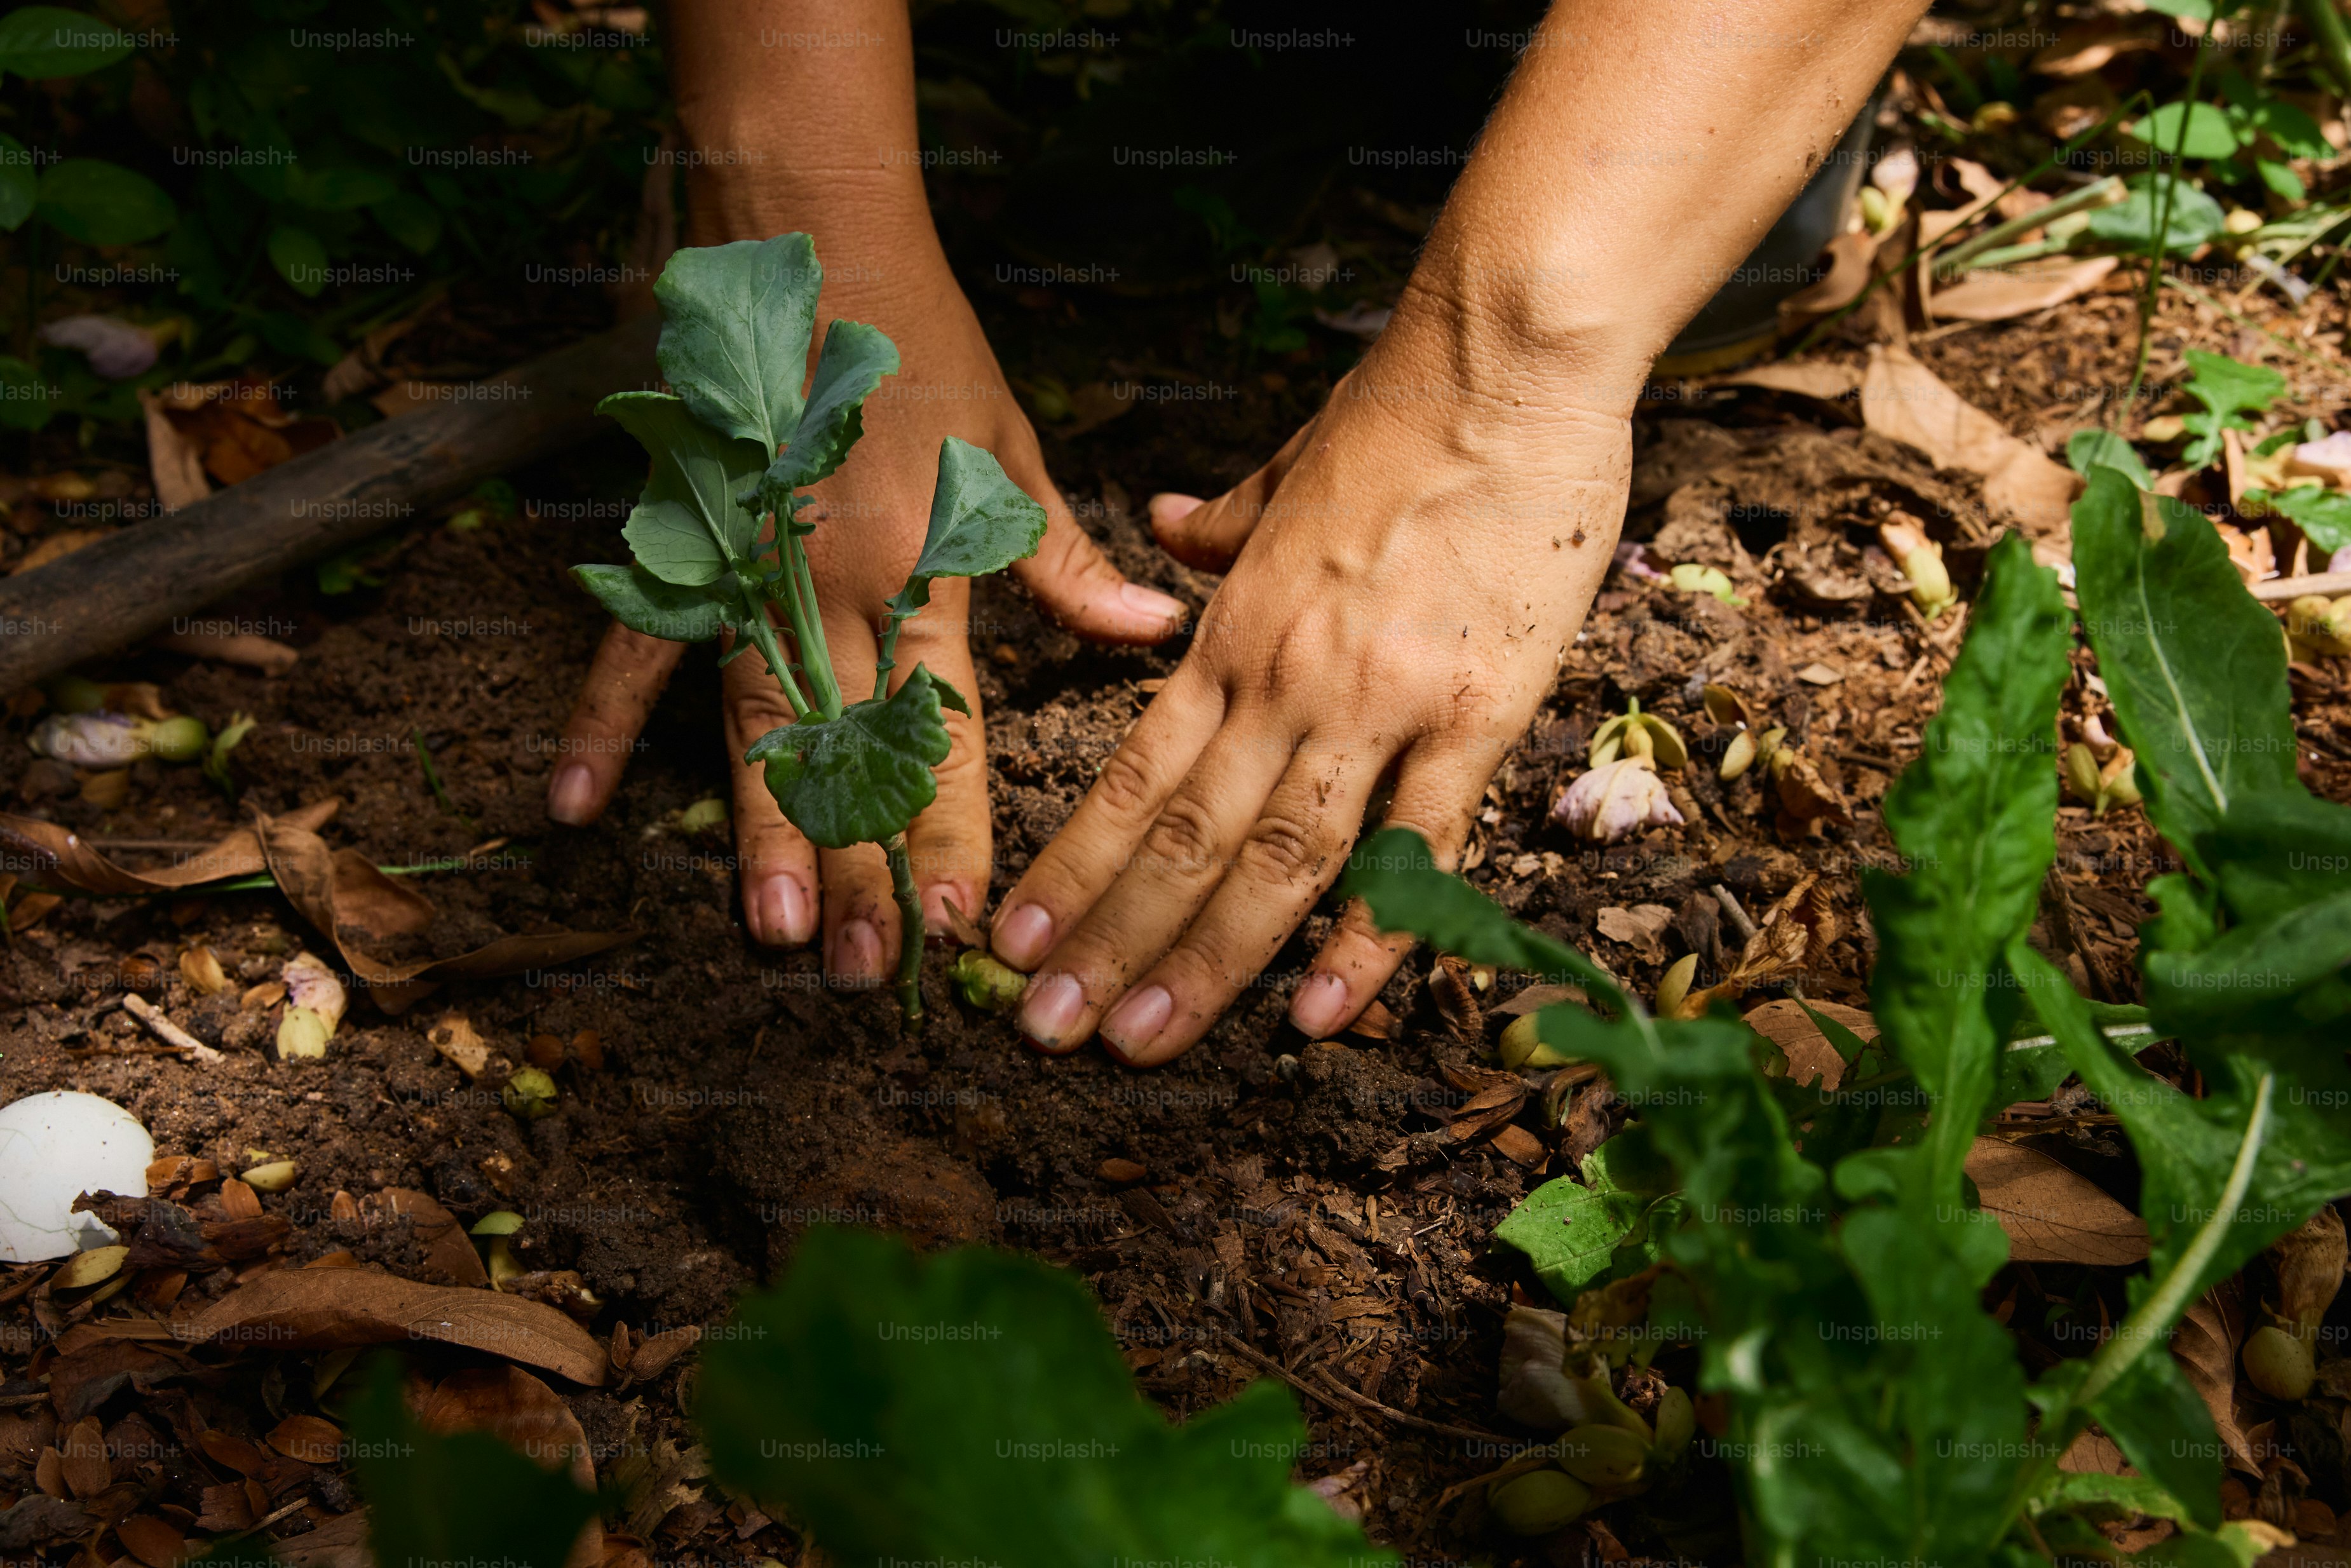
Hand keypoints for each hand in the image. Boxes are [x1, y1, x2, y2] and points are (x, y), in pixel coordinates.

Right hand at [547, 260, 1185, 982]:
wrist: (804, 231)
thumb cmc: (916, 343)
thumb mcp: (1007, 445)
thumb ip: (1059, 559)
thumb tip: (1148, 632)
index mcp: (922, 566)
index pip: (945, 730)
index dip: (955, 832)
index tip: (965, 924)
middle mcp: (831, 585)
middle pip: (850, 754)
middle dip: (861, 867)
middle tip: (867, 973)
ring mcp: (742, 570)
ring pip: (754, 725)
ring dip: (762, 831)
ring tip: (772, 932)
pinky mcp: (673, 541)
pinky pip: (632, 646)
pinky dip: (602, 723)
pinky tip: (577, 810)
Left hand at [987, 305, 1630, 1063]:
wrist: (1508, 356)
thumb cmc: (1400, 409)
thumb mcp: (1283, 470)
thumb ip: (1217, 526)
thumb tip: (1158, 527)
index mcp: (1232, 628)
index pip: (1128, 776)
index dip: (1068, 869)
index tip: (1014, 942)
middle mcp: (1286, 678)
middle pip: (1180, 839)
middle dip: (1106, 944)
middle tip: (1042, 1032)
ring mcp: (1380, 700)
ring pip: (1275, 860)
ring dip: (1202, 962)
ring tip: (1139, 1043)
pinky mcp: (1478, 710)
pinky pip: (1417, 845)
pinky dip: (1370, 937)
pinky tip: (1322, 1014)